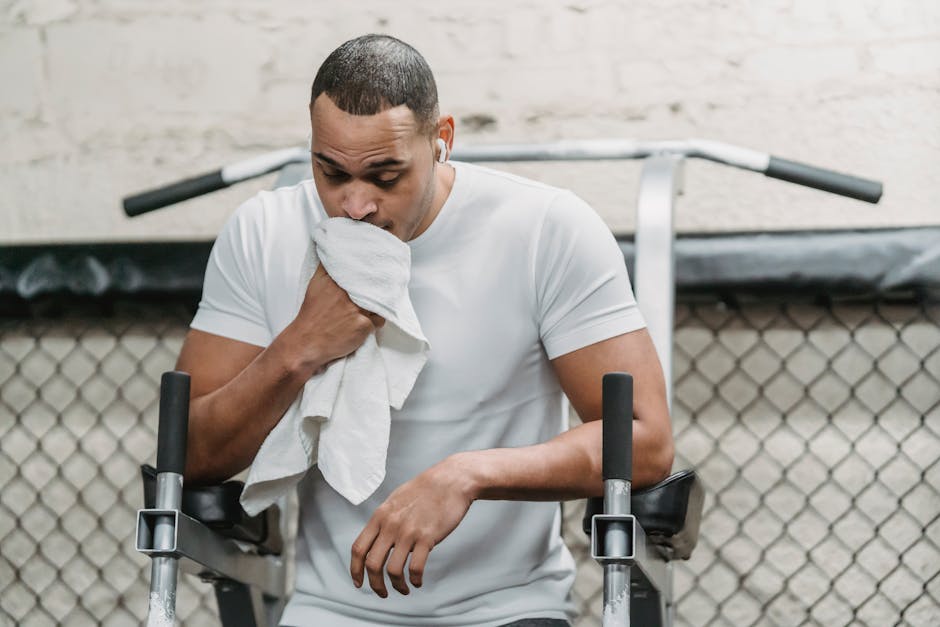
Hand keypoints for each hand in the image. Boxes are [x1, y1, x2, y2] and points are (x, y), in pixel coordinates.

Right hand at [287, 265, 384, 372]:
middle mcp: (345, 293)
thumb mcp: (316, 284)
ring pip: (379, 303)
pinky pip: (379, 320)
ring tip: (363, 313)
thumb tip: (334, 251)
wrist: (307, 342)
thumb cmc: (312, 314)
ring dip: (375, 308)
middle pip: (374, 285)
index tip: (376, 270)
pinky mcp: (362, 325)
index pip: (361, 269)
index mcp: (334, 281)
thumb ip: (327, 268)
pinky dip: (373, 323)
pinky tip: (362, 325)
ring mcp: (355, 309)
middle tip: (376, 293)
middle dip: (377, 289)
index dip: (372, 270)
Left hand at [350, 456, 475, 596]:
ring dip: (397, 586)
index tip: (359, 583)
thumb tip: (376, 537)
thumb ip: (384, 519)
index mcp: (380, 516)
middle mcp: (390, 525)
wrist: (451, 480)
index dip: (355, 570)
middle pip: (372, 564)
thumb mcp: (396, 499)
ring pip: (393, 570)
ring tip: (404, 589)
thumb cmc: (425, 489)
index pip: (358, 548)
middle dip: (375, 584)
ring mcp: (408, 532)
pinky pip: (416, 568)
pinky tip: (418, 581)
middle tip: (382, 593)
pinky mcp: (427, 537)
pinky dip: (416, 580)